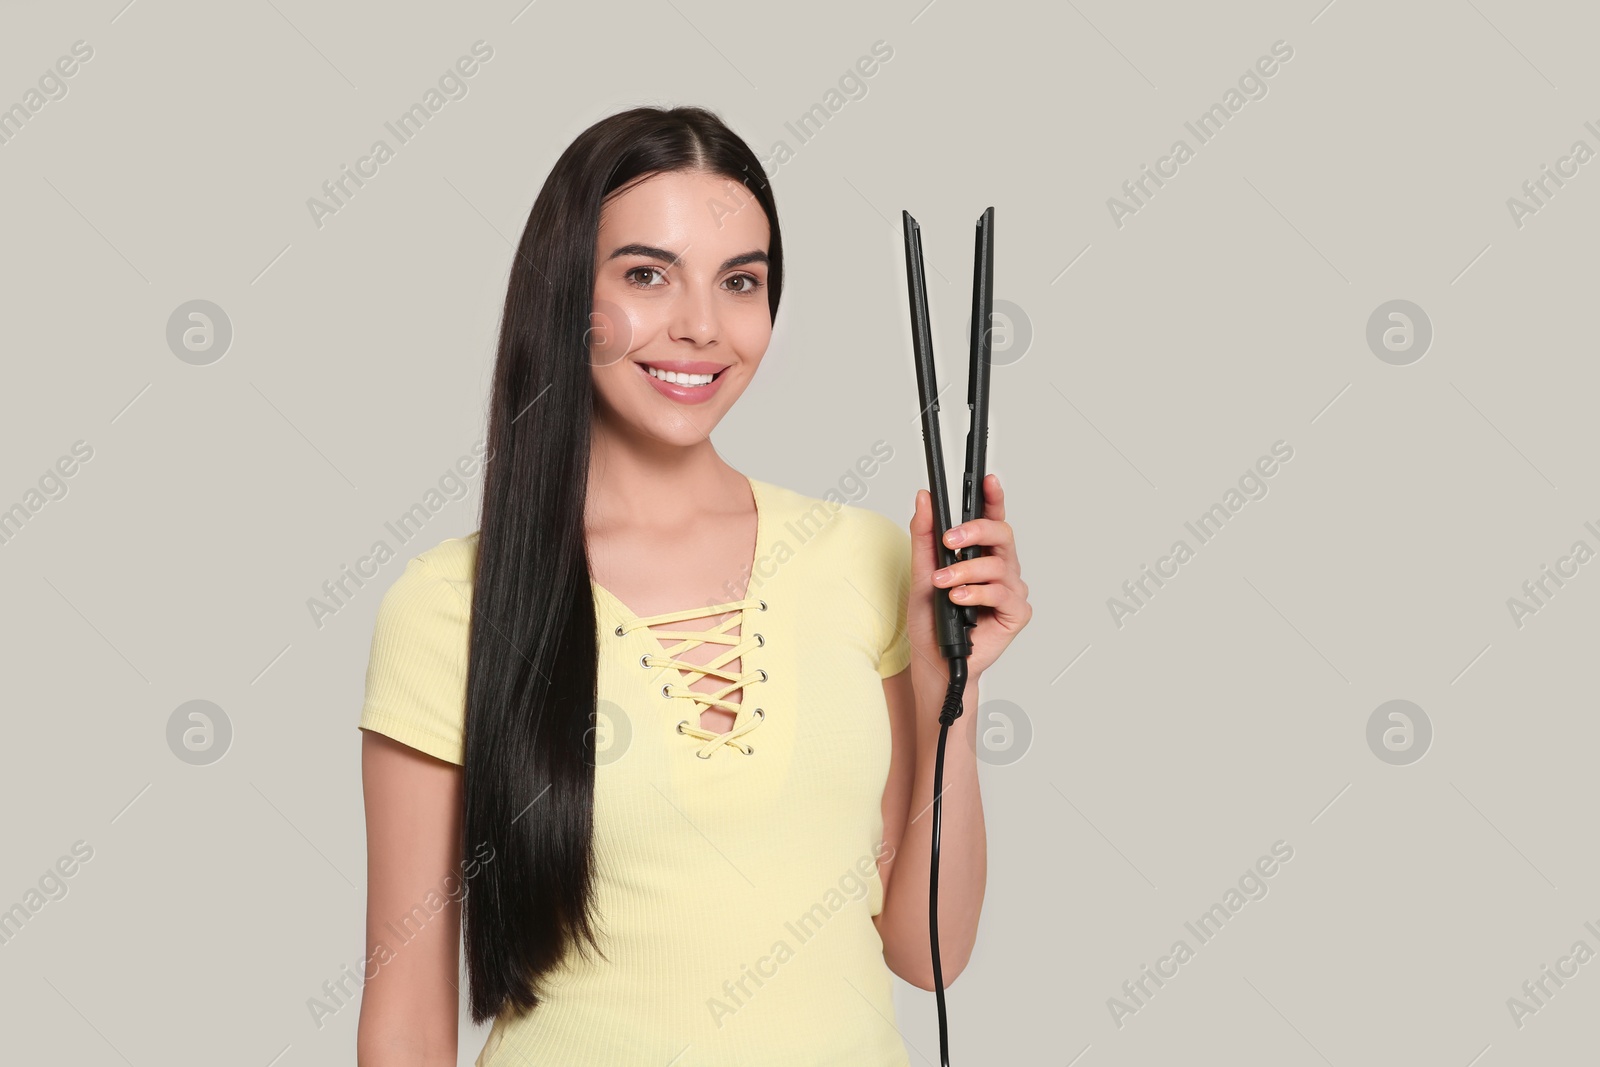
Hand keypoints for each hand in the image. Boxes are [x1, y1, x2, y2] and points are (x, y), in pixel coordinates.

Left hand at [906, 473, 1030, 682]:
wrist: (935, 661)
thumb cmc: (932, 620)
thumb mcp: (921, 572)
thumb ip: (924, 535)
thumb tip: (924, 499)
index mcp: (982, 554)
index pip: (992, 518)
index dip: (993, 497)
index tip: (989, 479)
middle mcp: (1001, 569)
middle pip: (1002, 534)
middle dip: (975, 531)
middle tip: (950, 539)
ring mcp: (1011, 590)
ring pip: (998, 565)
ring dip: (966, 572)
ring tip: (944, 584)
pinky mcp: (1016, 613)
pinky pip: (1002, 593)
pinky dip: (977, 594)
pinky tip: (960, 599)